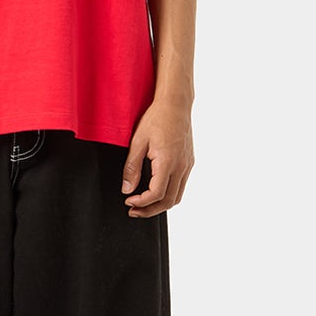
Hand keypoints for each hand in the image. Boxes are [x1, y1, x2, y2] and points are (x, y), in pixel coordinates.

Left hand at [121, 101, 193, 217]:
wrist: (175, 104)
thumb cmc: (156, 118)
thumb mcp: (137, 142)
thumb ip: (131, 168)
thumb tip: (127, 189)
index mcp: (168, 162)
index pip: (156, 194)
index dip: (141, 203)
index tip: (128, 202)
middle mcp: (181, 166)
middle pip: (169, 201)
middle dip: (150, 210)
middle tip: (133, 211)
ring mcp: (187, 165)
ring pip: (177, 196)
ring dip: (160, 205)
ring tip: (143, 205)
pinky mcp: (189, 162)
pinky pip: (181, 186)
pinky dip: (169, 194)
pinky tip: (156, 191)